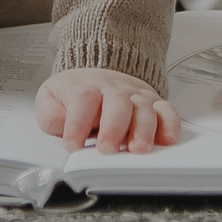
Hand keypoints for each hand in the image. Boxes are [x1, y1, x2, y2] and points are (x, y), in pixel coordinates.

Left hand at [36, 67, 180, 153]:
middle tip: (107, 148)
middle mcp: (114, 90)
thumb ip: (51, 115)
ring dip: (143, 130)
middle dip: (113, 127)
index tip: (72, 145)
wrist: (98, 73)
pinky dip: (170, 125)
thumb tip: (60, 126)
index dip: (77, 123)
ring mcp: (136, 97)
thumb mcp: (51, 98)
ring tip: (138, 149)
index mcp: (86, 88)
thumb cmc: (76, 92)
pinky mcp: (154, 104)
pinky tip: (167, 140)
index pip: (82, 100)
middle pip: (117, 103)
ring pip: (144, 109)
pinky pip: (167, 111)